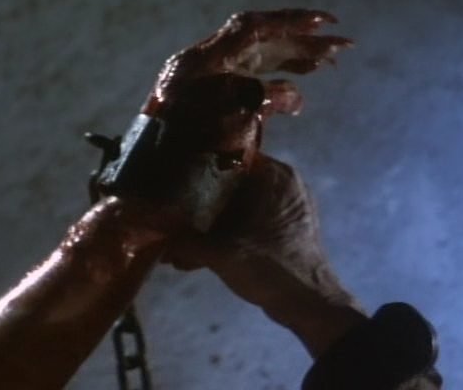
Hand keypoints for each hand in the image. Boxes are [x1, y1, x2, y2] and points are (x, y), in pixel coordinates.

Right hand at [162, 152, 366, 357]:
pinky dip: (224, 234)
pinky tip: (195, 253)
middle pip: (230, 182)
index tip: (170, 175)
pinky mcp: (281, 228)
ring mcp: (283, 206)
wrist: (309, 306)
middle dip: (198, 201)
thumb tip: (154, 232)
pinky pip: (246, 222)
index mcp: (275, 175)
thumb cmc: (270, 268)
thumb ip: (185, 241)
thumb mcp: (221, 253)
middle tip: (167, 209)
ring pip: (236, 205)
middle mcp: (282, 183)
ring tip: (176, 238)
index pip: (229, 156)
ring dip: (208, 222)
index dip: (197, 164)